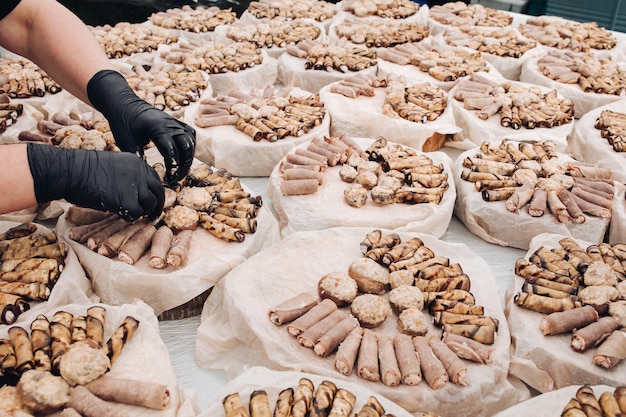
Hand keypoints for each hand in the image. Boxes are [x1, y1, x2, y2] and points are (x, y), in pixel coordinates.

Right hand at [27, 143, 163, 220]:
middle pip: (158, 191)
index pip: (154, 178)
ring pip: (150, 203)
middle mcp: (140, 172)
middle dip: (157, 204)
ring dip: (144, 211)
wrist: (70, 171)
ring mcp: (135, 186)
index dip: (153, 191)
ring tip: (136, 216)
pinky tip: (122, 216)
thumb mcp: (112, 166)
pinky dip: (132, 218)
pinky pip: (137, 214)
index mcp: (136, 163)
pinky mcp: (127, 201)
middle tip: (153, 214)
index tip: (150, 200)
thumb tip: (134, 190)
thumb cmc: (83, 169)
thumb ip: (126, 175)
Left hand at [87, 70, 195, 185]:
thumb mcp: (126, 142)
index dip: (172, 168)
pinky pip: (189, 133)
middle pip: (186, 148)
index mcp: (158, 129)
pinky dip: (190, 145)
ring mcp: (174, 122)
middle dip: (184, 166)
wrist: (122, 103)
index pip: (172, 153)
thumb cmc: (122, 122)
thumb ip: (137, 157)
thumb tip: (146, 176)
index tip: (169, 179)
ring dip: (188, 157)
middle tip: (177, 179)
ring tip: (181, 170)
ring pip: (190, 142)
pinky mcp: (175, 121)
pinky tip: (185, 155)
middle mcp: (170, 124)